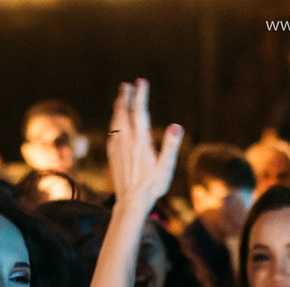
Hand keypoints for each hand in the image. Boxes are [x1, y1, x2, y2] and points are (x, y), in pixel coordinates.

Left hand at [106, 79, 182, 210]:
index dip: (140, 95)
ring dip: (118, 107)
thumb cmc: (152, 186)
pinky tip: (116, 121)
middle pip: (123, 113)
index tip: (141, 81)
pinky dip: (114, 121)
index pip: (140, 112)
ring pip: (115, 121)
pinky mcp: (112, 155)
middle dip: (125, 97)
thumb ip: (171, 146)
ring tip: (121, 97)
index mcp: (141, 141)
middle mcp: (126, 141)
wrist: (131, 202)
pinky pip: (112, 132)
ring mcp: (117, 148)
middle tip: (127, 84)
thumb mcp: (166, 168)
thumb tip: (177, 126)